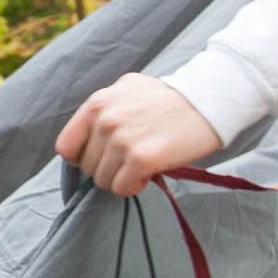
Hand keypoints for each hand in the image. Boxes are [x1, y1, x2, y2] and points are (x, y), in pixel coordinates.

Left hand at [54, 74, 223, 196]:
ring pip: (103, 181)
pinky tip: (149, 174)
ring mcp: (121, 140)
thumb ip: (105, 109)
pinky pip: (121, 188)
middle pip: (87, 167)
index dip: (83, 158)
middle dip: (107, 169)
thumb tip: (88, 137)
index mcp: (97, 103)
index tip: (102, 158)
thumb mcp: (129, 89)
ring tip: (144, 164)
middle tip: (132, 160)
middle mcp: (105, 120)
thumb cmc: (172, 97)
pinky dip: (134, 187)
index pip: (66, 146)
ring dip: (122, 178)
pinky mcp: (141, 158)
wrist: (210, 98)